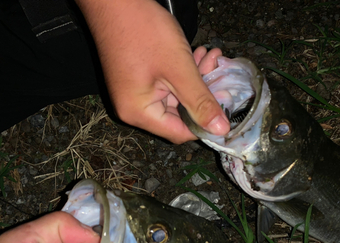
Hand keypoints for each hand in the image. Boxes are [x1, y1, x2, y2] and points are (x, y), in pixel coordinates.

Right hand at [75, 0, 229, 142]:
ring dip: (195, 79)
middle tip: (217, 70)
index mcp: (139, 113)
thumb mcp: (179, 69)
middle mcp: (133, 109)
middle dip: (202, 94)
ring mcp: (134, 93)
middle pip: (178, 115)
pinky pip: (166, 85)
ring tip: (209, 56)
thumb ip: (200, 102)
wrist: (114, 1)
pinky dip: (183, 73)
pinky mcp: (137, 79)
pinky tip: (195, 54)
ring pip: (176, 97)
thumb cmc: (142, 30)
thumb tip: (220, 130)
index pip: (180, 133)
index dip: (205, 123)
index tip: (225, 108)